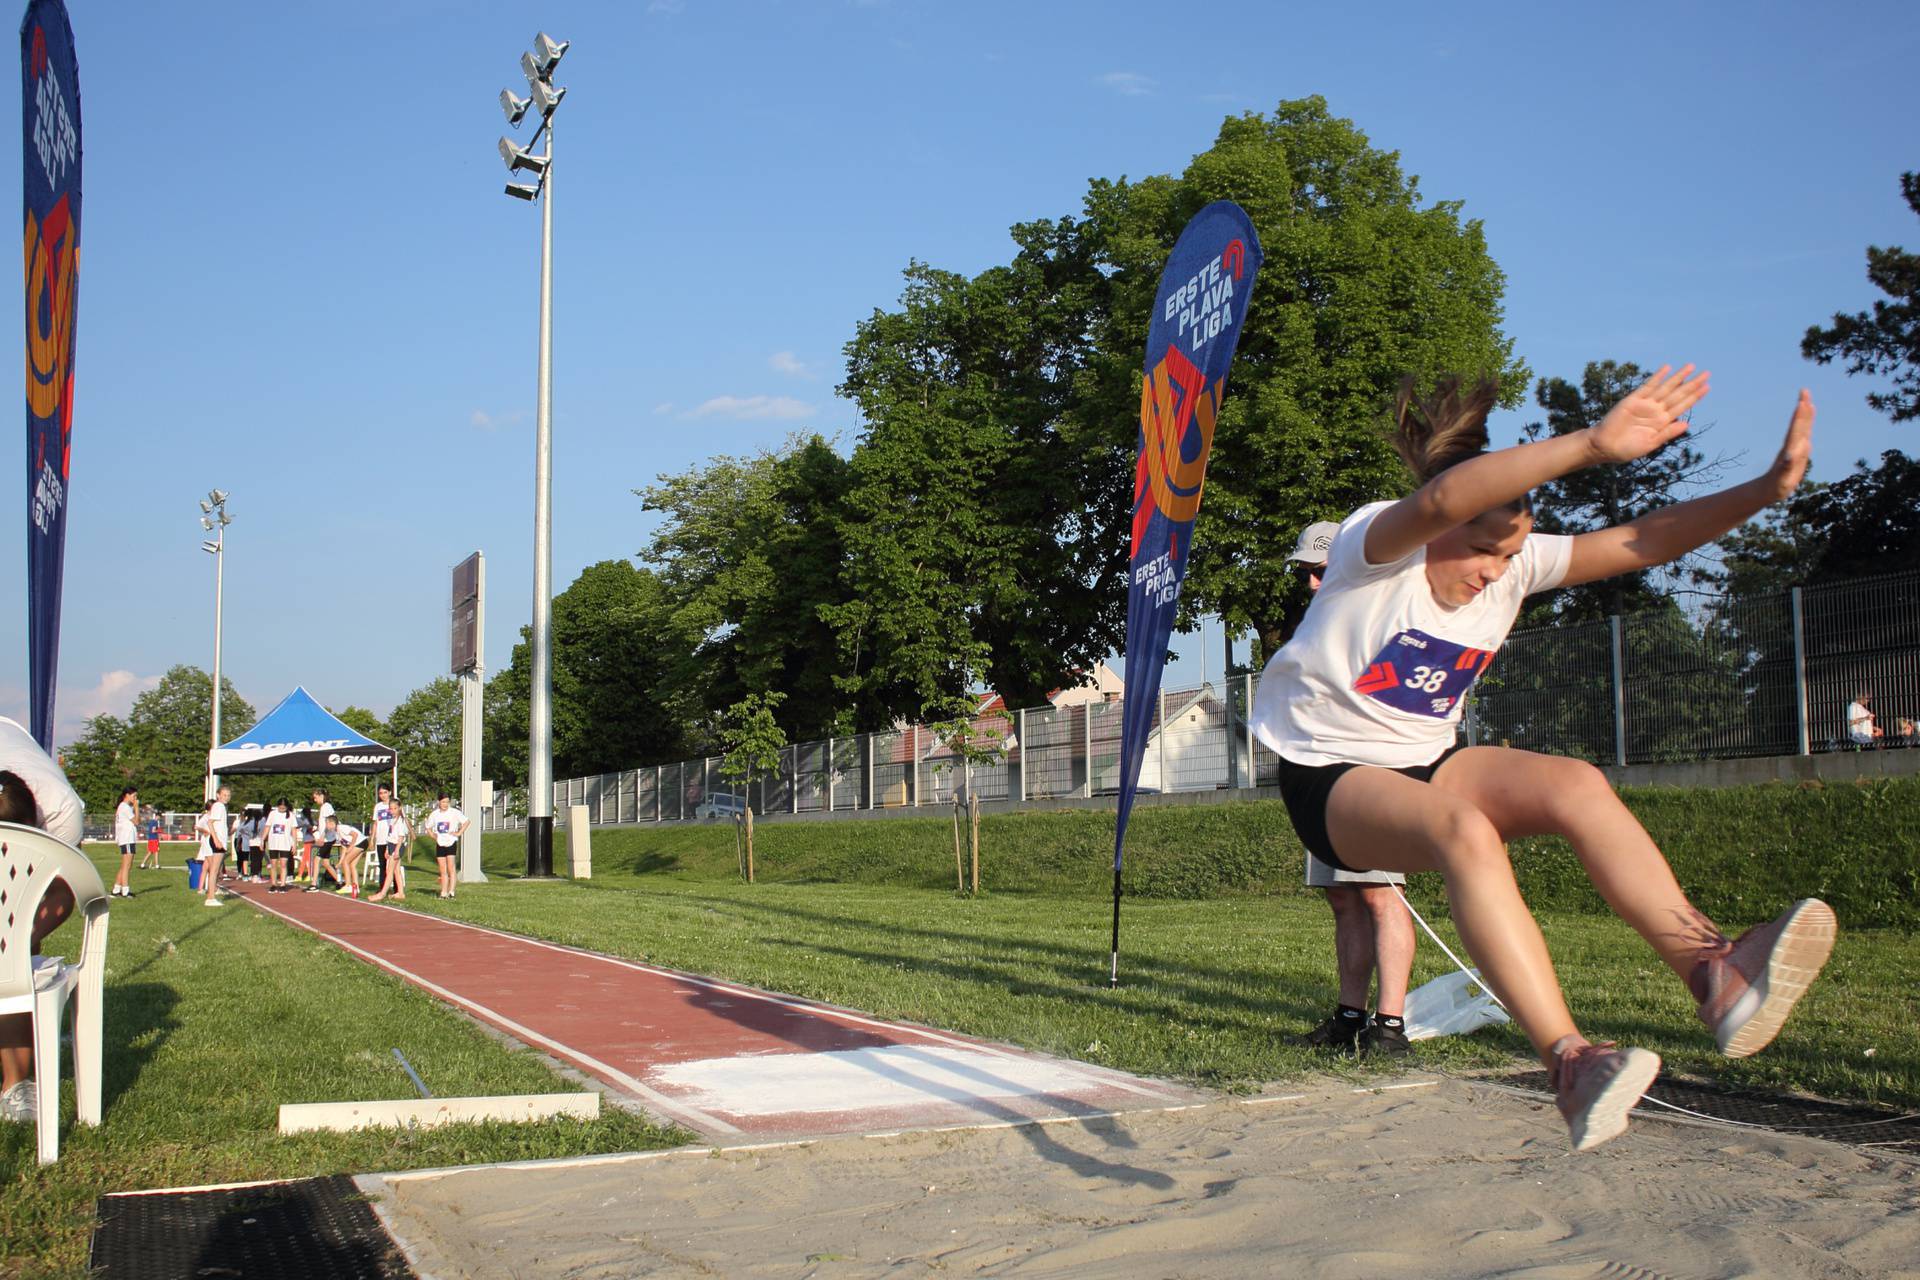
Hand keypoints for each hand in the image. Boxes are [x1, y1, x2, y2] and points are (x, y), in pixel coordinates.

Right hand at [1586, 364, 1710, 463]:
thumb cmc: (1626, 449)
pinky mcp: (1633, 399)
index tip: (1707, 387)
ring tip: (1691, 366)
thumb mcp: (1650, 444)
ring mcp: (1645, 404)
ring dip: (1678, 377)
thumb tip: (1686, 424)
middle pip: (1678, 394)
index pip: (1682, 406)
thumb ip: (1667, 433)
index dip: (1694, 397)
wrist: (1604, 447)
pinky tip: (1667, 368)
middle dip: (1692, 384)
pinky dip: (1657, 377)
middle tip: (1706, 373)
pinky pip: (1647, 386)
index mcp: (1662, 422)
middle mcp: (1656, 410)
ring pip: (1666, 387)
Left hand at [1763, 389, 1813, 500]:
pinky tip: (1808, 416)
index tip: (1802, 403)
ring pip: (1801, 427)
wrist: (1769, 489)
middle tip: (1804, 391)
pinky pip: (1802, 434)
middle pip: (1798, 424)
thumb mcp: (1782, 479)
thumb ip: (1786, 468)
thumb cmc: (1776, 486)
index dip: (1800, 417)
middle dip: (1802, 408)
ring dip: (1805, 413)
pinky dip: (1805, 424)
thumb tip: (1790, 455)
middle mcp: (1792, 446)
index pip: (1795, 430)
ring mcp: (1794, 447)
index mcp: (1789, 450)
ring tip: (1808, 400)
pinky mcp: (1796, 450)